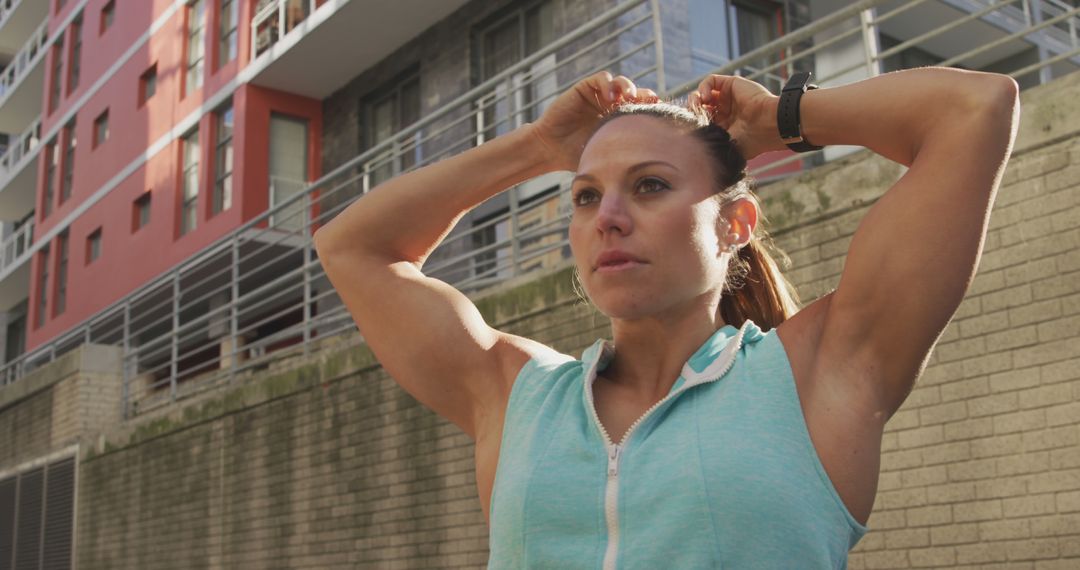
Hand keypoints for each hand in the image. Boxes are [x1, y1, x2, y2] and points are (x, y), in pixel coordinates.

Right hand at [531, 71, 659, 170]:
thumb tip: (652, 168)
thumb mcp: (607, 155)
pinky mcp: (586, 88)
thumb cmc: (577, 156)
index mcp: (621, 120)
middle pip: (636, 93)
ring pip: (621, 83)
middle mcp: (611, 105)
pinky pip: (602, 79)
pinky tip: (611, 96)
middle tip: (649, 103)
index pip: (643, 109)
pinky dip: (609, 84)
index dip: (652, 110)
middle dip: (644, 96)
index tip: (660, 117)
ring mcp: (599, 95)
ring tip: (630, 97)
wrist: (552, 149)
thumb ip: (625, 155)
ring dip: (628, 87)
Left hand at [689, 74, 781, 161]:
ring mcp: (728, 98)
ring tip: (696, 106)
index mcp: (723, 128)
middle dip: (691, 111)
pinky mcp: (732, 84)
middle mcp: (725, 111)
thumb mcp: (723, 145)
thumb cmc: (749, 142)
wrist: (767, 127)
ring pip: (703, 93)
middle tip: (690, 117)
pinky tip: (705, 98)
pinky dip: (704, 87)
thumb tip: (687, 143)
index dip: (691, 122)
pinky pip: (711, 81)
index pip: (700, 121)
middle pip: (699, 107)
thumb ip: (707, 141)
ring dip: (695, 99)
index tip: (687, 127)